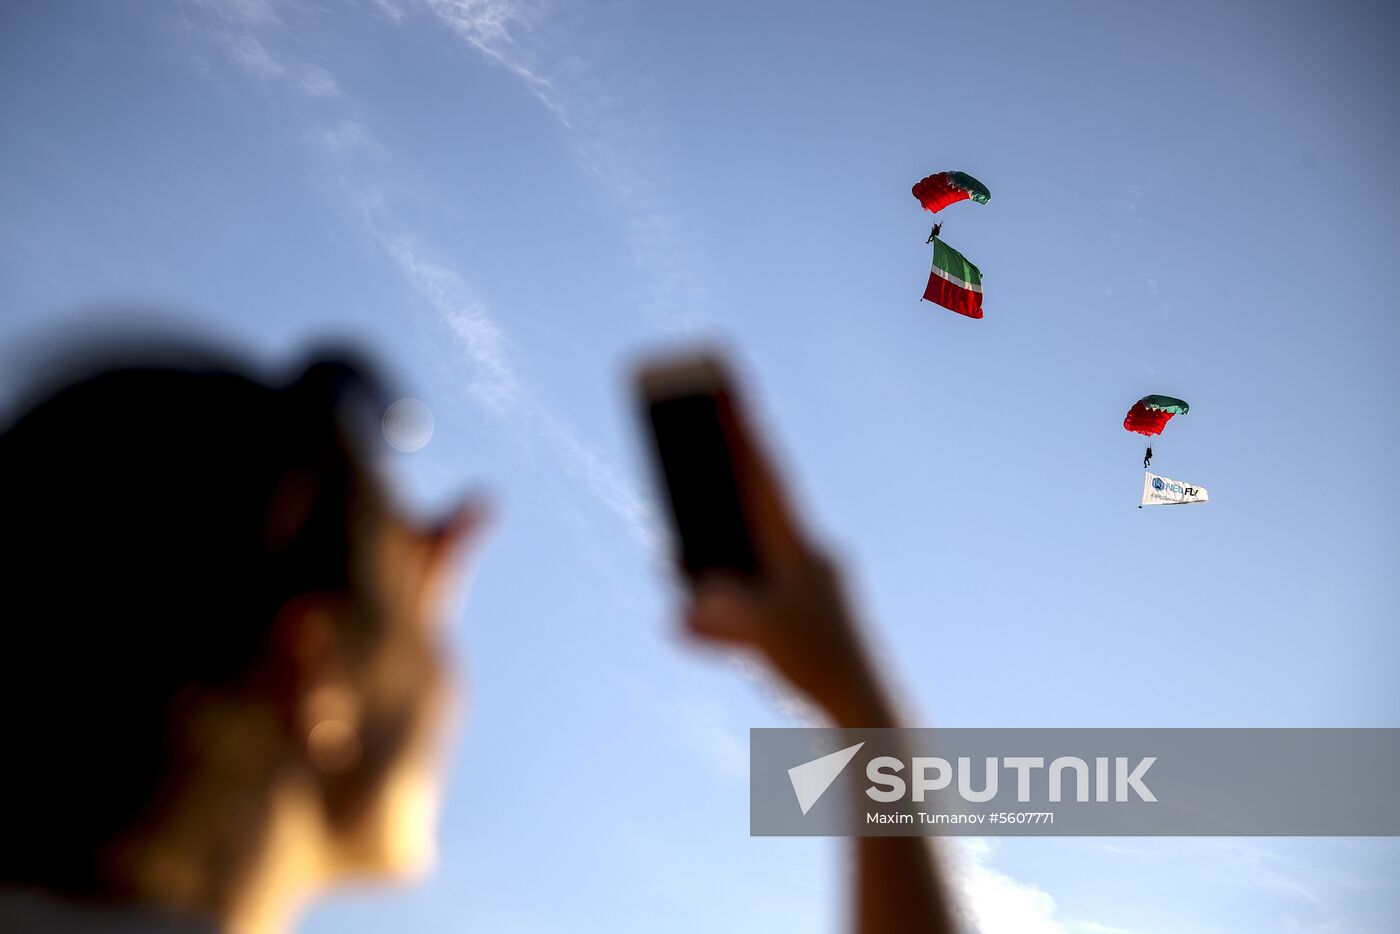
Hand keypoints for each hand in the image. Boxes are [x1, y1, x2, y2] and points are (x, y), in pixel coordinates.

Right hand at [682, 385, 896, 727]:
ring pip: (742, 560)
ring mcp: (797, 589)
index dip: (739, 432)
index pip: (765, 478)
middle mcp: (801, 559)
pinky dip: (716, 613)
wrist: (867, 711)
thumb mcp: (764, 635)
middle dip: (712, 487)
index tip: (722, 387)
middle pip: (748, 510)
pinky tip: (686, 623)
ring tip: (671, 552)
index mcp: (801, 547)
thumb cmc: (823, 666)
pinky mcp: (791, 621)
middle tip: (681, 451)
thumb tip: (685, 606)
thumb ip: (721, 613)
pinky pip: (743, 604)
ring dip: (708, 558)